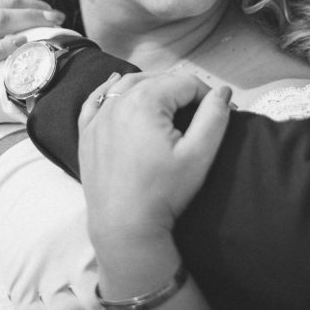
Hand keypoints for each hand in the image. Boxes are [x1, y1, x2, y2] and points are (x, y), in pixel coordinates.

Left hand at [77, 73, 230, 245]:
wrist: (124, 228)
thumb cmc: (163, 193)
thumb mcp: (198, 155)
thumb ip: (214, 117)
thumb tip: (222, 92)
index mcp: (145, 101)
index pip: (186, 82)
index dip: (208, 96)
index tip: (221, 115)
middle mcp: (117, 102)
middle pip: (157, 80)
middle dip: (182, 92)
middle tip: (199, 115)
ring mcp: (98, 118)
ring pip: (127, 85)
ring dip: (151, 87)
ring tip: (170, 102)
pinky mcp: (86, 134)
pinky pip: (96, 101)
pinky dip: (109, 91)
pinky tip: (116, 88)